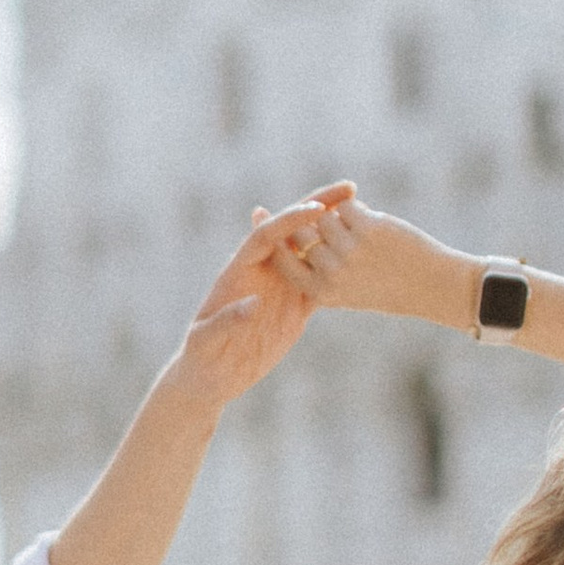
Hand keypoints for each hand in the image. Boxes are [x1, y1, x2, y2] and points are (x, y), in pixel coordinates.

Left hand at [163, 183, 355, 412]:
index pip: (265, 235)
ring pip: (310, 249)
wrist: (211, 376)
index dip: (288, 220)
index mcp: (238, 272)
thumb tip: (253, 305)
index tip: (315, 209)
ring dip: (333, 227)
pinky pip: (320, 279)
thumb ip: (227, 321)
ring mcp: (281, 287)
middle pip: (292, 230)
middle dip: (319, 205)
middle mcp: (261, 272)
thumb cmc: (200, 356)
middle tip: (349, 188)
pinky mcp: (295, 307)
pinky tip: (362, 250)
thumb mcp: (207, 340)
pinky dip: (338, 264)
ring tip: (362, 208)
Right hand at [287, 191, 472, 326]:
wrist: (433, 286)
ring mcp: (350, 249)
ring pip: (324, 216)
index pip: (284, 260)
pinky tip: (371, 219)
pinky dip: (358, 208)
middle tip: (327, 225)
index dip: (283, 242)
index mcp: (322, 292)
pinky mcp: (369, 228)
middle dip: (311, 226)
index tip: (289, 233)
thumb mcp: (347, 290)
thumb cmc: (387, 288)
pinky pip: (348, 206)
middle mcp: (332, 272)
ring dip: (338, 215)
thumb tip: (289, 233)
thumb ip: (319, 269)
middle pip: (301, 233)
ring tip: (357, 226)